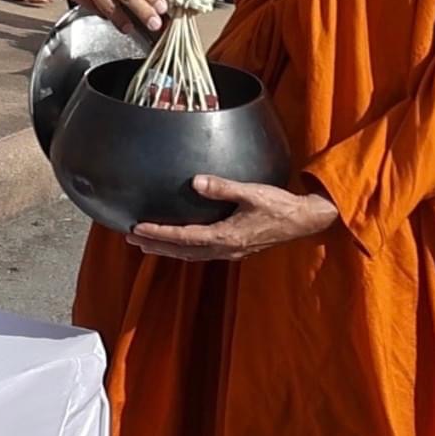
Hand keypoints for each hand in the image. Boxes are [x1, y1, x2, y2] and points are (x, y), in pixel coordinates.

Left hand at [127, 176, 337, 261]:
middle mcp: (225, 249)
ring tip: (144, 243)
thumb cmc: (279, 205)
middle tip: (131, 237)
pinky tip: (176, 244)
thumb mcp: (251, 192)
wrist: (304, 221)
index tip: (138, 228)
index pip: (184, 237)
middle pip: (182, 250)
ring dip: (166, 249)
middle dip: (156, 244)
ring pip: (190, 254)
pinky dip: (183, 249)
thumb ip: (223, 187)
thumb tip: (196, 181)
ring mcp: (230, 252)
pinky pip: (201, 252)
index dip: (159, 233)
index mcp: (226, 237)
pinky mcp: (235, 249)